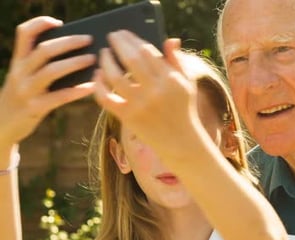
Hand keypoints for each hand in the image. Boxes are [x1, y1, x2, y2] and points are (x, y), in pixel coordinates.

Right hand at [0, 16, 95, 147]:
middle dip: (68, 42)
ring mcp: (26, 90)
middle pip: (44, 51)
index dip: (40, 24)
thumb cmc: (24, 98)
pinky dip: (77, 91)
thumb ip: (42, 66)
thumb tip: (78, 54)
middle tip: (89, 39)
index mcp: (18, 62)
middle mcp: (19, 73)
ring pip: (51, 71)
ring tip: (93, 59)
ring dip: (74, 63)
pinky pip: (59, 96)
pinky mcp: (34, 108)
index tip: (59, 22)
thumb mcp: (26, 78)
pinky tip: (92, 86)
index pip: (24, 34)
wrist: (3, 126)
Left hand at [93, 31, 202, 160]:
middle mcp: (155, 91)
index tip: (124, 33)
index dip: (133, 39)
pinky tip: (98, 75)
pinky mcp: (128, 117)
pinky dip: (98, 85)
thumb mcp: (187, 83)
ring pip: (115, 77)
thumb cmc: (183, 108)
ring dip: (105, 62)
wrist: (180, 141)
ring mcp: (140, 105)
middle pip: (130, 60)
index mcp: (171, 80)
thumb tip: (169, 40)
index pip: (147, 51)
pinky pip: (106, 98)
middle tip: (111, 35)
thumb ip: (177, 61)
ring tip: (103, 53)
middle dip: (118, 44)